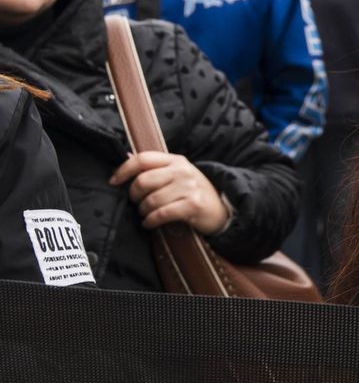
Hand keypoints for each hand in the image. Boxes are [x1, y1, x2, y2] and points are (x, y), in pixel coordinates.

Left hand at [110, 152, 229, 234]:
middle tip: (136, 202)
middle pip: (143, 181)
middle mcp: (182, 171)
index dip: (123, 170)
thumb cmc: (193, 192)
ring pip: (151, 200)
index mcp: (175, 160)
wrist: (222, 208)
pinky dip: (151, 221)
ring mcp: (189, 187)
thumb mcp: (178, 174)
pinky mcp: (193, 205)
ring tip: (146, 214)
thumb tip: (126, 159)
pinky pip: (161, 213)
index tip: (114, 182)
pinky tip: (149, 223)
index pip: (143, 159)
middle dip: (134, 196)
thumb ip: (156, 168)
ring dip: (143, 211)